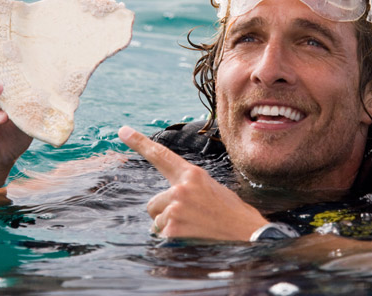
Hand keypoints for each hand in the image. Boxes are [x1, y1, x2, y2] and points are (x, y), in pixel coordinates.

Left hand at [118, 126, 268, 240]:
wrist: (248, 234)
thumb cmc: (232, 213)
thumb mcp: (212, 189)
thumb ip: (189, 187)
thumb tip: (171, 196)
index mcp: (192, 174)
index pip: (161, 155)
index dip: (139, 143)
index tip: (122, 131)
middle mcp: (181, 188)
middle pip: (153, 203)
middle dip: (164, 213)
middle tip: (191, 218)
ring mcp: (176, 209)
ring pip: (156, 221)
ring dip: (170, 227)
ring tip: (196, 228)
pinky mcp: (173, 228)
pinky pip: (162, 235)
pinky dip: (174, 240)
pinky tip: (193, 237)